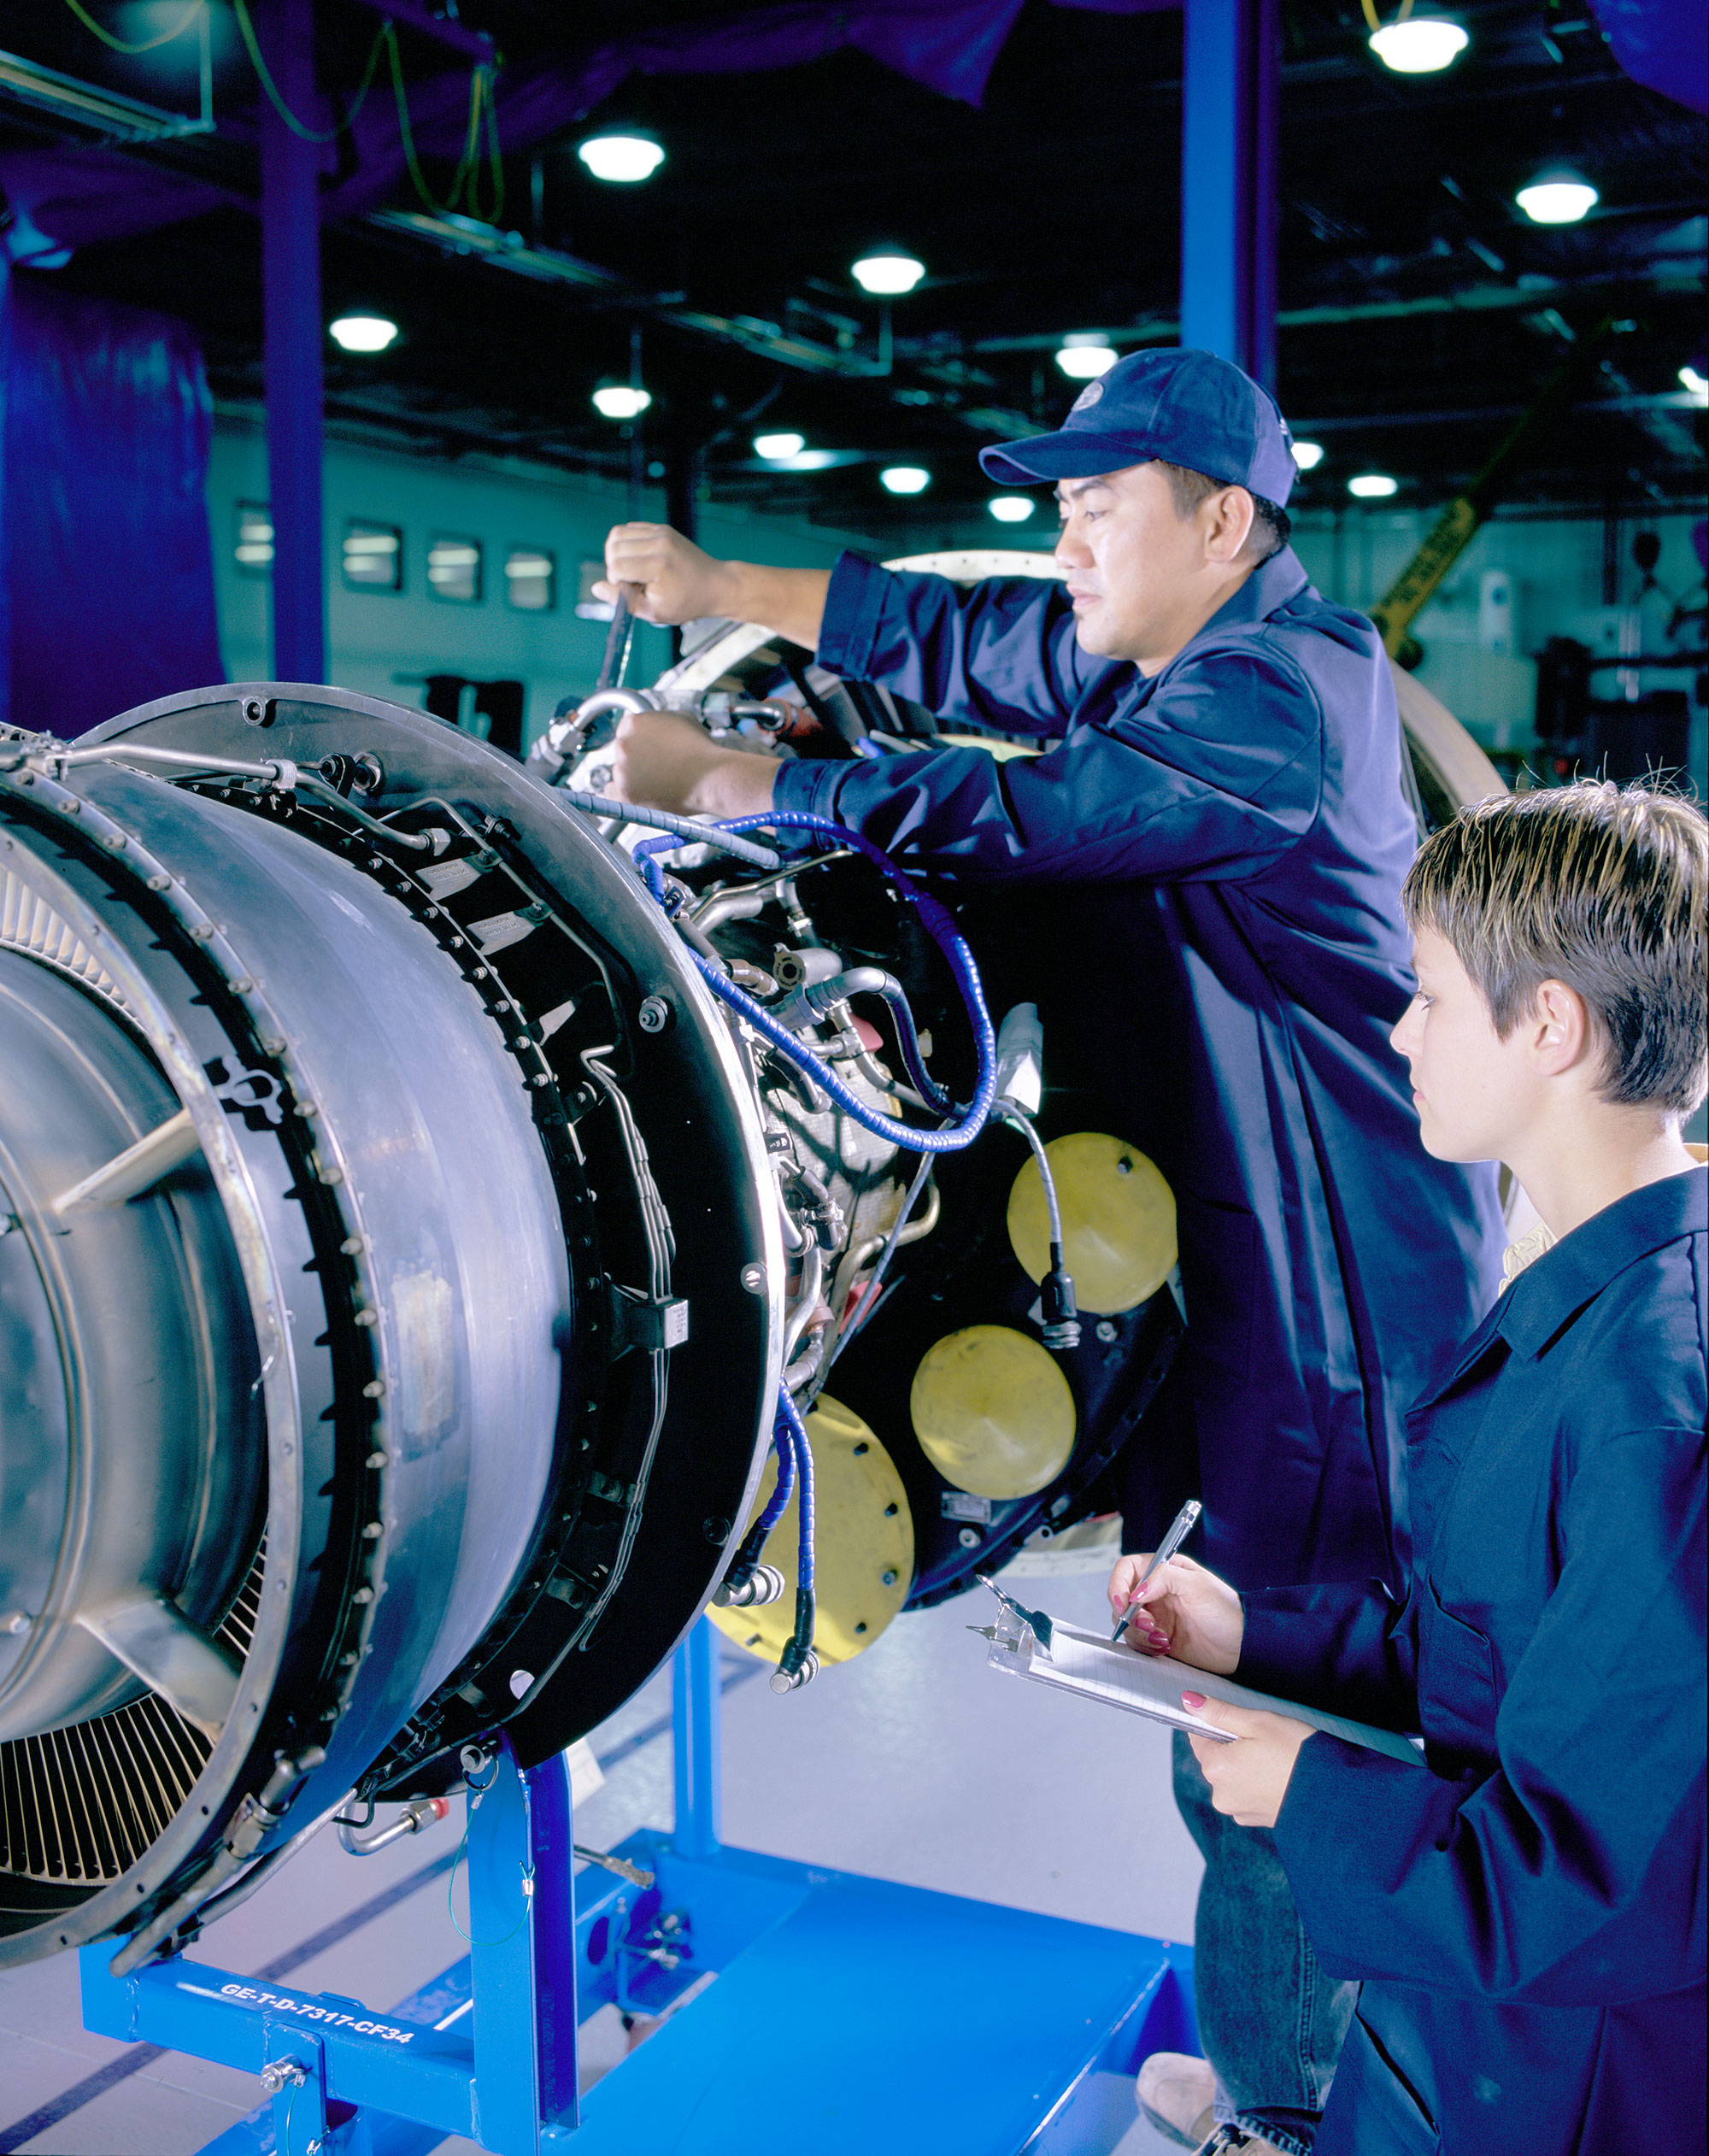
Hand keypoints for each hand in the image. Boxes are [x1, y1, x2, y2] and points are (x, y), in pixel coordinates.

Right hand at [595, 523, 734, 627]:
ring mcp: (661, 532)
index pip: (616, 566)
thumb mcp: (655, 612)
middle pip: (613, 547)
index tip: (632, 591)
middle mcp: (659, 544)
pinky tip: (640, 559)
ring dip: (617, 553)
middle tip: (632, 580)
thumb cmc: (685, 603)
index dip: (616, 582)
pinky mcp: (661, 528)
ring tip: (634, 569)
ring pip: (617, 534)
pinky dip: (627, 544)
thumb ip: (623, 602)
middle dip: (614, 566)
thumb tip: (596, 588)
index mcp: (658, 566)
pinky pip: (629, 529)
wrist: (715, 584)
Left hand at [609, 710, 776, 818]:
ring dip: (634, 776)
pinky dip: (623, 793)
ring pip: (620, 772)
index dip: (642, 740)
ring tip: (659, 781)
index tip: (649, 749)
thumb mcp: (681, 720)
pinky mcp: (625, 793)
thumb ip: (659, 722)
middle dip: (637, 757)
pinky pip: (612, 793)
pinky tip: (638, 792)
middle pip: (623, 751)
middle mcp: (623, 744)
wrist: (712, 778)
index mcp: (633, 723)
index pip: (627, 729)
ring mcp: (622, 770)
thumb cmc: (702, 752)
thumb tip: (656, 727)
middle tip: (658, 766)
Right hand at [1107, 1552, 1242, 1672]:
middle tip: (1148, 1625)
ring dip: (1139, 1633)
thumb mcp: (1197, 1586)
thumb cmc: (1227, 1611)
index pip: (1127, 1569)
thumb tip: (1136, 1590)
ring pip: (1127, 1623)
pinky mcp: (1158, 1637)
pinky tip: (1164, 1647)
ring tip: (1162, 1638)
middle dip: (1129, 1615)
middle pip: (1122, 1598)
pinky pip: (1137, 1642)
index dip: (1118, 1584)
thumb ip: (1164, 1578)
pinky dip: (1146, 1646)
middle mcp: (1157, 1592)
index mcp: (1165, 1571)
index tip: (1123, 1603)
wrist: (1241, 1646)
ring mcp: (1156, 1616)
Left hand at [1185, 1693, 1313, 1827]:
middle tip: (1265, 1739)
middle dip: (1234, 1746)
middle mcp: (1221, 1795)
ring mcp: (1240, 1811)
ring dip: (1247, 1766)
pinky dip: (1259, 1783)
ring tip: (1276, 1758)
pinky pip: (1249, 1793)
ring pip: (1233, 1777)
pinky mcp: (1258, 1820)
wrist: (1335, 1794)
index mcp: (1216, 1769)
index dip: (1216, 1724)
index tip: (1238, 1721)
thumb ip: (1219, 1712)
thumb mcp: (1257, 1722)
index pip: (1199, 1738)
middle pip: (1216, 1759)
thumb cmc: (1297, 1753)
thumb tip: (1189, 1701)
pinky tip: (1280, 1775)